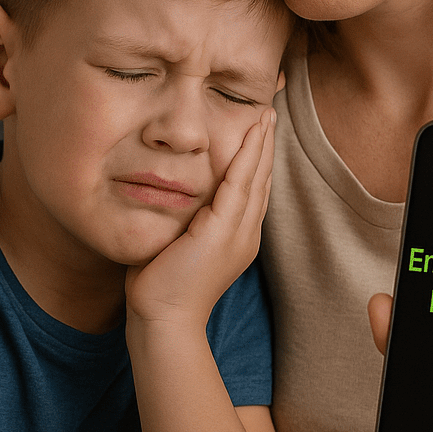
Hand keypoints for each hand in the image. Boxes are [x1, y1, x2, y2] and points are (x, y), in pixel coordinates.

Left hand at [125, 110, 274, 327]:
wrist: (163, 321)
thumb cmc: (160, 289)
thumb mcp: (174, 245)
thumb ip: (180, 222)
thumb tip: (167, 199)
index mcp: (236, 239)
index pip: (251, 190)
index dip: (257, 160)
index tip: (258, 131)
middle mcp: (245, 234)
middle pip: (262, 180)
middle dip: (266, 144)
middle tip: (272, 111)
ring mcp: (238, 234)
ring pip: (256, 177)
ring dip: (262, 142)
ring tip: (267, 113)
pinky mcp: (223, 232)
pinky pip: (241, 184)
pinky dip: (249, 156)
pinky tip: (253, 133)